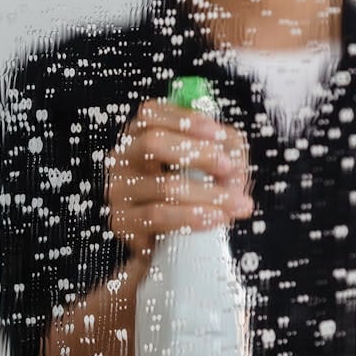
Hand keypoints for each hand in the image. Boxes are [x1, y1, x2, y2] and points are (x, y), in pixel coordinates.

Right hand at [106, 98, 252, 264]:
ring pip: (164, 186)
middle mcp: (122, 157)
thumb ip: (223, 151)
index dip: (187, 121)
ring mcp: (119, 190)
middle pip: (154, 143)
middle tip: (229, 168)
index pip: (153, 114)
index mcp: (138, 134)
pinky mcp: (123, 221)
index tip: (219, 134)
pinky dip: (191, 216)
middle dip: (199, 154)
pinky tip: (215, 218)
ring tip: (237, 204)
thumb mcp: (206, 165)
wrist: (164, 241)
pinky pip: (158, 216)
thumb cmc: (188, 194)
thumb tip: (235, 163)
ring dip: (208, 194)